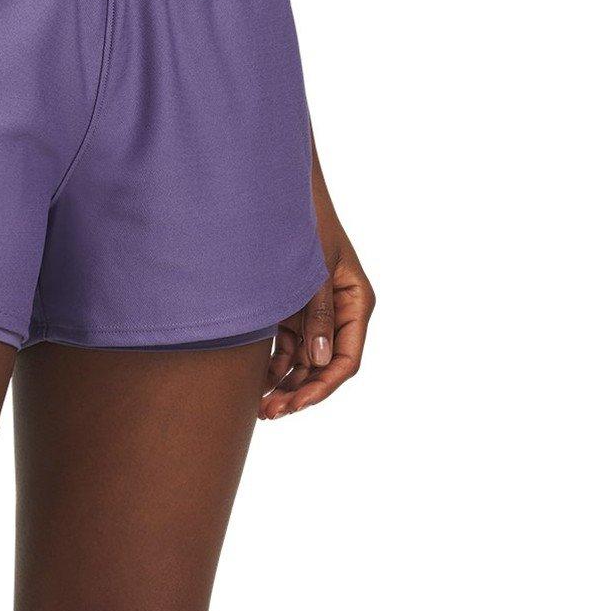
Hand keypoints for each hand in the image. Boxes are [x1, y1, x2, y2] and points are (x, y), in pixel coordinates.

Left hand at [260, 205, 372, 419]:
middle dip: (299, 393)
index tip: (297, 405)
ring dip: (284, 386)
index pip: (346, 359)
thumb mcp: (312, 270)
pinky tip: (254, 385)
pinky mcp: (291, 312)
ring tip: (260, 407)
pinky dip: (272, 369)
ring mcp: (314, 314)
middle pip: (323, 367)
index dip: (323, 387)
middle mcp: (339, 313)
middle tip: (270, 413)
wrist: (276, 197)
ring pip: (302, 363)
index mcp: (355, 303)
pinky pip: (285, 350)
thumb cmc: (302, 225)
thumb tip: (318, 363)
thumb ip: (317, 315)